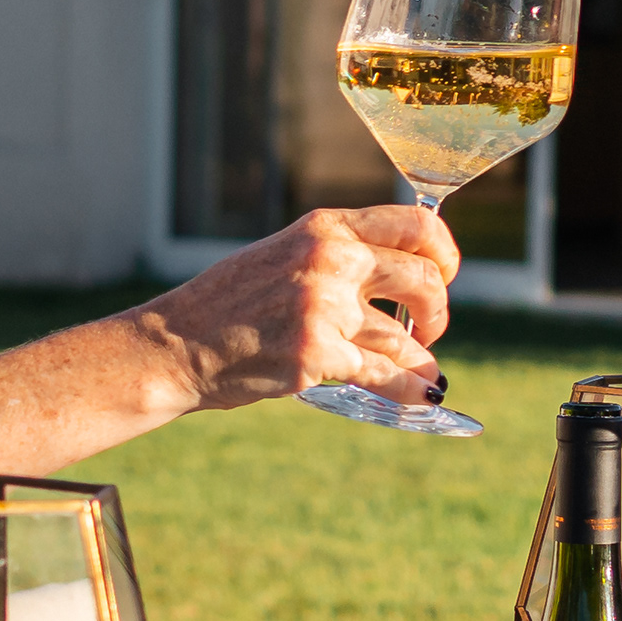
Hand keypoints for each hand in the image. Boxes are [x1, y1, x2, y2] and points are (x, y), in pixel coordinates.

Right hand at [140, 205, 462, 409]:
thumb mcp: (282, 257)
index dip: (443, 250)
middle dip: (437, 309)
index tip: (445, 273)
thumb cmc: (227, 306)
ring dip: (422, 359)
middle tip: (429, 329)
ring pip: (403, 337)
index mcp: (322, 229)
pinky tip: (422, 396)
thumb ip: (334, 257)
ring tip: (425, 372)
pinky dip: (409, 390)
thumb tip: (396, 272)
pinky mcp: (317, 355)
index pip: (412, 224)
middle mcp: (328, 261)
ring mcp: (323, 308)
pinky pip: (383, 374)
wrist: (176, 345)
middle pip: (422, 278)